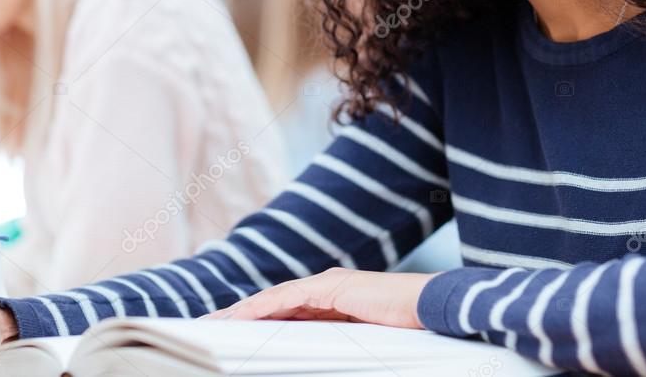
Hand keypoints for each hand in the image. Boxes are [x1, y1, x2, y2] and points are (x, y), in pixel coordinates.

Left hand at [203, 269, 438, 327]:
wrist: (434, 310)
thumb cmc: (408, 331)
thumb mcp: (363, 343)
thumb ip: (336, 345)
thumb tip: (309, 359)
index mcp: (336, 303)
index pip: (288, 313)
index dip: (259, 321)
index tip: (233, 333)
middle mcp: (328, 289)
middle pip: (276, 304)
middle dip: (242, 315)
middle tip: (211, 327)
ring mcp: (329, 285)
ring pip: (275, 299)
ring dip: (243, 312)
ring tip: (215, 324)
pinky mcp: (331, 286)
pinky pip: (287, 297)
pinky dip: (261, 307)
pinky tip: (239, 317)